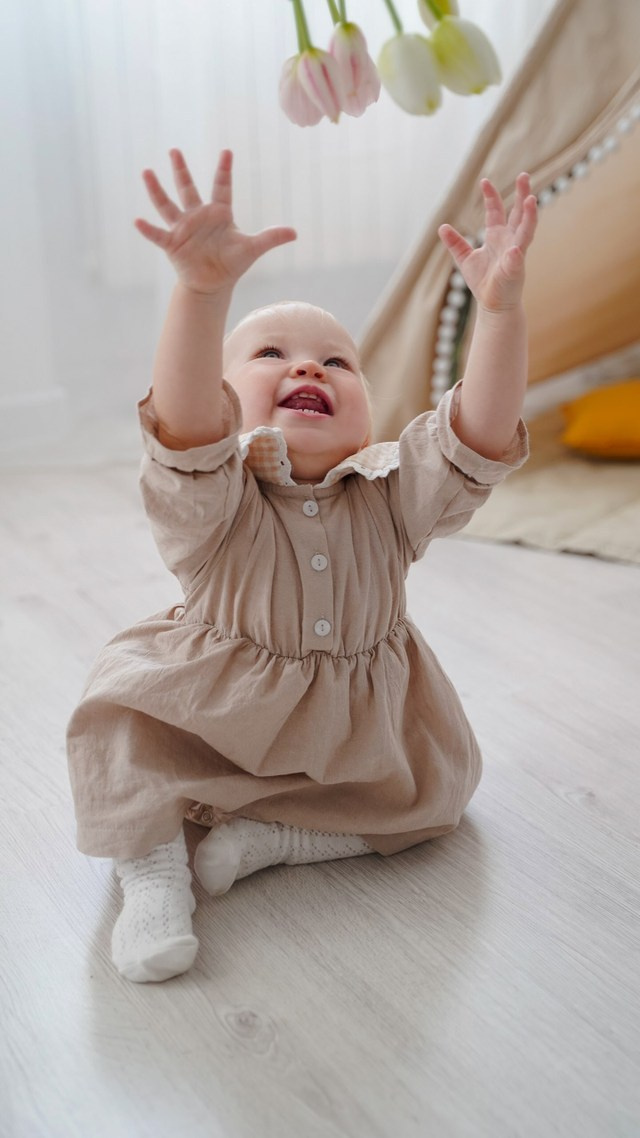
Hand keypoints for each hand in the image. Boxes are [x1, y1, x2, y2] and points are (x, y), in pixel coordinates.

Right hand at [135, 149, 296, 294]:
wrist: (213, 285)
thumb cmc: (232, 263)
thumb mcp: (252, 249)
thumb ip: (271, 238)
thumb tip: (295, 233)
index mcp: (219, 213)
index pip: (222, 186)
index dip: (224, 170)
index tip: (227, 152)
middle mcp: (198, 216)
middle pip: (188, 188)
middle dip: (181, 170)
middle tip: (174, 150)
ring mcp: (183, 229)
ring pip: (167, 205)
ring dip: (157, 190)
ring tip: (146, 172)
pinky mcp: (172, 245)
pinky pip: (158, 234)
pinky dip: (147, 229)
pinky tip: (136, 220)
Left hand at [438, 173, 537, 312]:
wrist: (493, 304)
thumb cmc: (483, 282)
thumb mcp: (465, 259)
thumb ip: (455, 243)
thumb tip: (441, 227)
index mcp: (497, 236)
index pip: (496, 211)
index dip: (491, 196)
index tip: (484, 181)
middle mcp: (509, 240)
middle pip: (518, 213)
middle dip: (522, 195)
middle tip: (524, 176)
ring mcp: (515, 253)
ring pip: (526, 230)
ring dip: (529, 215)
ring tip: (531, 199)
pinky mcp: (516, 269)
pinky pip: (517, 258)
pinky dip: (516, 252)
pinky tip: (515, 248)